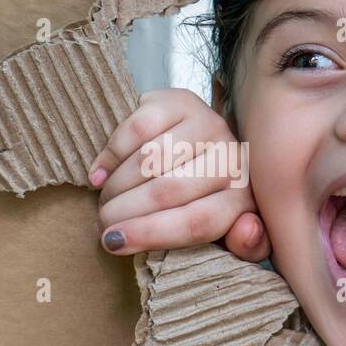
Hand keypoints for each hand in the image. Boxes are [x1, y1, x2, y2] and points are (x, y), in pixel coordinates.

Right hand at [87, 88, 268, 260]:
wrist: (194, 146)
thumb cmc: (202, 199)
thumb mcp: (224, 232)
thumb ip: (244, 245)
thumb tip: (246, 231)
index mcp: (243, 197)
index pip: (197, 221)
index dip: (150, 234)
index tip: (114, 243)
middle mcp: (232, 157)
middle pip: (169, 190)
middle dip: (125, 212)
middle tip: (101, 222)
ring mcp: (208, 124)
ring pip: (151, 160)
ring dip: (117, 186)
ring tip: (104, 200)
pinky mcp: (181, 100)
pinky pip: (138, 129)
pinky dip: (112, 155)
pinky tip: (99, 175)